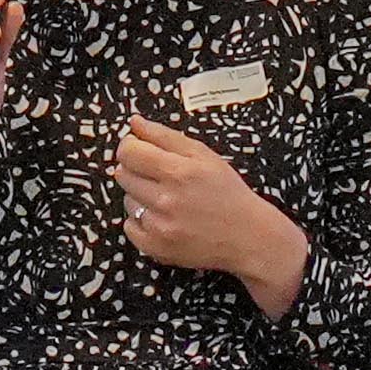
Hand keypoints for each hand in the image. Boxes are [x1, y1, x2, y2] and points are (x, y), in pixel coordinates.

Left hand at [116, 117, 309, 315]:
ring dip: (140, 196)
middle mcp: (165, 200)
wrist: (247, 237)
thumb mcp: (204, 155)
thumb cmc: (228, 193)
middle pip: (123, 175)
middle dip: (137, 170)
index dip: (130, 146)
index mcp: (178, 172)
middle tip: (161, 176)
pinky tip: (164, 218)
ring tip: (168, 199)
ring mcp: (159, 227)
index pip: (128, 152)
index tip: (138, 148)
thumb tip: (135, 122)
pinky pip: (130, 226)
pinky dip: (142, 221)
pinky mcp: (155, 248)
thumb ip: (164, 136)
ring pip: (127, 200)